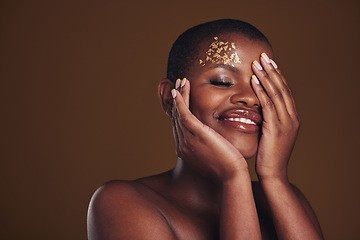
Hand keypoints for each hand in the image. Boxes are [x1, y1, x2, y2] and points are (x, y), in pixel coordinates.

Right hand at [171, 79, 248, 181]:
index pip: (179, 126)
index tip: (181, 98)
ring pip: (179, 113)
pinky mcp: (195, 134)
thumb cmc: (228, 166)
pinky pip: (184, 114)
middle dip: (176, 101)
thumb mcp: (214, 154)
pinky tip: (179, 91)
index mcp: (185, 150)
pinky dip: (180, 101)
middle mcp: (182, 145)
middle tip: (178, 86)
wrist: (232, 175)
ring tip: (181, 82)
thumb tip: (211, 137)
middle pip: (176, 118)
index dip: (179, 111)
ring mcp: (187, 140)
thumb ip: (208, 144)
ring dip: (179, 96)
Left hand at [251, 54, 299, 180]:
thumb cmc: (269, 157)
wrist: (274, 175)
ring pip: (276, 93)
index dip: (277, 76)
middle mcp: (292, 118)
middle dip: (272, 71)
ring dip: (266, 76)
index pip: (285, 92)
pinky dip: (261, 91)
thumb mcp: (271, 135)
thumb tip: (259, 110)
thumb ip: (269, 121)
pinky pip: (268, 105)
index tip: (269, 63)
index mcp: (292, 119)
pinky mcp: (276, 128)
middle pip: (283, 88)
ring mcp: (286, 123)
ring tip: (257, 62)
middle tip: (263, 56)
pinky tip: (253, 81)